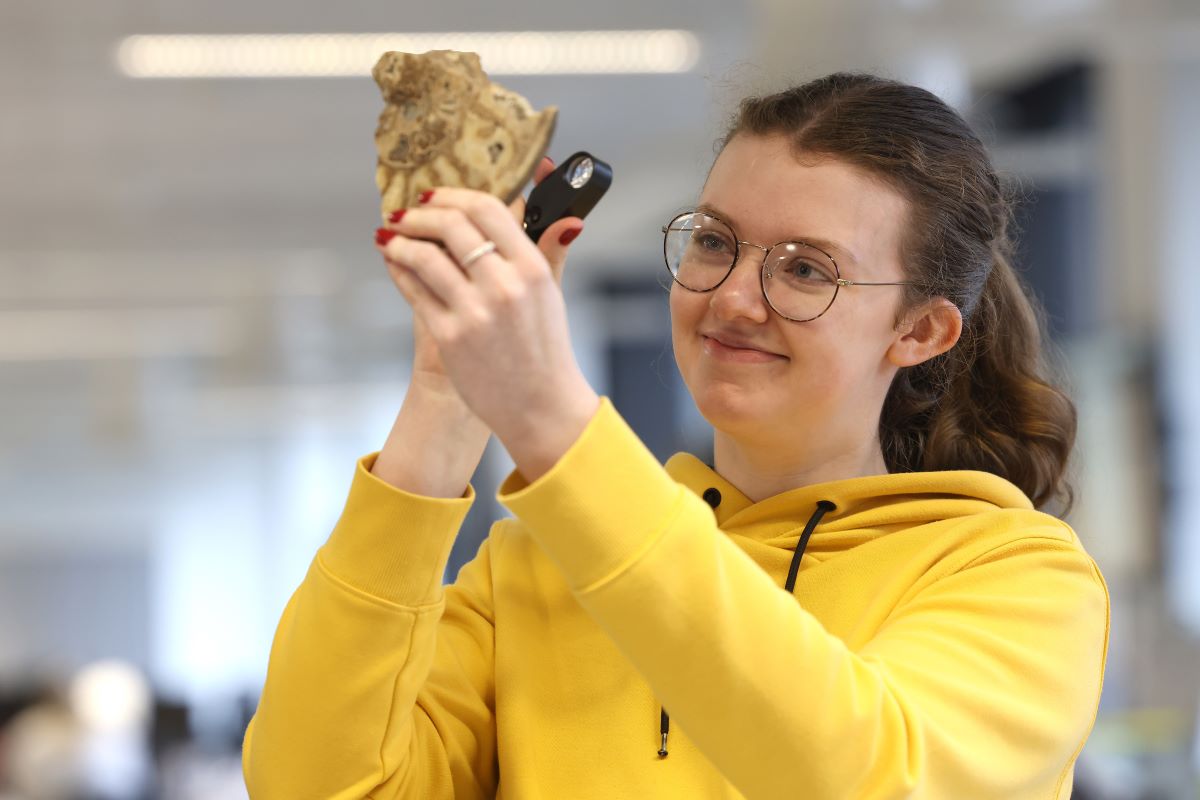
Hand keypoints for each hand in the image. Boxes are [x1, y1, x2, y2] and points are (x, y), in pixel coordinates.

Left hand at [372, 173, 600, 475]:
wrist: (538, 406)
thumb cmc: (544, 349)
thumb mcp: (552, 295)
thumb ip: (551, 249)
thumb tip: (567, 217)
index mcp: (533, 269)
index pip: (488, 208)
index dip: (454, 195)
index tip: (435, 196)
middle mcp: (505, 286)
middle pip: (452, 225)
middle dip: (420, 213)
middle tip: (407, 213)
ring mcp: (475, 312)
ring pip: (424, 256)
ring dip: (400, 240)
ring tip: (391, 236)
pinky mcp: (450, 337)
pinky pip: (414, 290)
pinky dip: (398, 269)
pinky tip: (393, 262)